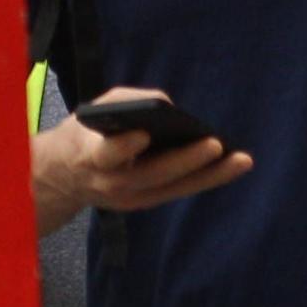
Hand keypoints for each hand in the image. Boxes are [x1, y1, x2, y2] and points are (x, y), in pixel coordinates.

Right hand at [32, 90, 252, 232]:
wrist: (64, 177)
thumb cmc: (84, 133)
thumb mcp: (93, 111)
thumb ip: (125, 104)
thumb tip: (167, 106)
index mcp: (89, 156)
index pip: (106, 153)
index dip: (124, 146)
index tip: (144, 134)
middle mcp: (111, 183)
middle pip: (152, 174)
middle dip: (185, 160)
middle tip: (215, 144)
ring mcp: (130, 199)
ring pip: (174, 187)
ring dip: (209, 175)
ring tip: (241, 159)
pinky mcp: (146, 203)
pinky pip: (179, 190)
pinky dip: (204, 178)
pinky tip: (230, 165)